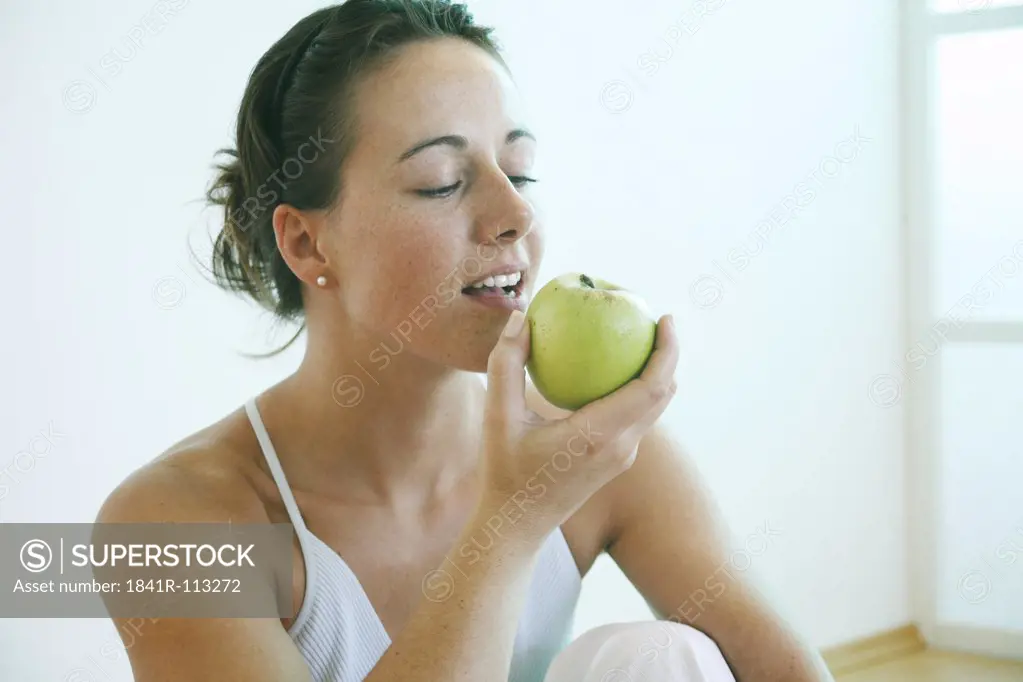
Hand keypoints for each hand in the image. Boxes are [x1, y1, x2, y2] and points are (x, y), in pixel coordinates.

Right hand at [478, 309, 678, 541]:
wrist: (516, 525)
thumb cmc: (504, 472)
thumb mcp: (497, 416)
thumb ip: (506, 365)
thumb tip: (522, 317)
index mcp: (599, 435)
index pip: (652, 386)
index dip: (667, 350)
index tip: (666, 317)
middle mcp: (621, 447)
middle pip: (664, 393)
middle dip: (668, 354)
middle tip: (656, 319)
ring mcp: (622, 457)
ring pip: (654, 407)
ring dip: (656, 372)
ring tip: (640, 338)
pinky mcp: (616, 461)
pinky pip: (638, 417)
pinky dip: (637, 389)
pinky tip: (612, 370)